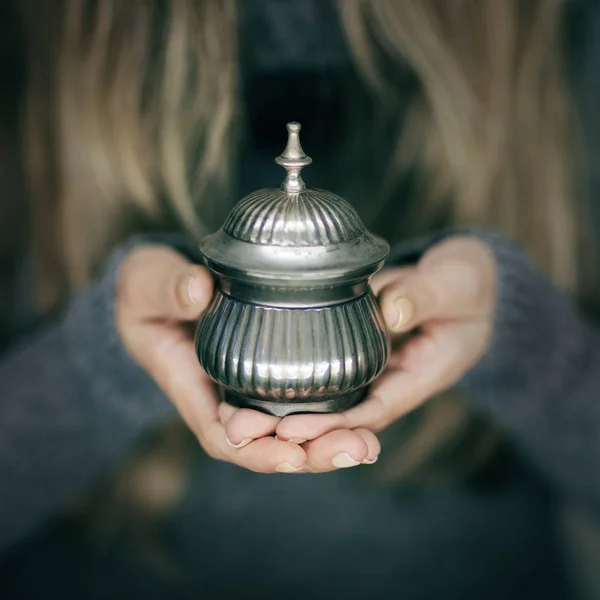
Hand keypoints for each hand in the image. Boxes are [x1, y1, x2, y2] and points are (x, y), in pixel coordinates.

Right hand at [116, 245, 379, 472]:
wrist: (162, 283)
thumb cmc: (148, 288)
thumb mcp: (148, 283)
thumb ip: (167, 288)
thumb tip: (197, 290)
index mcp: (190, 384)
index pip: (223, 435)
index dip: (257, 451)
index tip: (292, 454)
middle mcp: (224, 394)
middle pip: (267, 442)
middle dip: (310, 454)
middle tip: (357, 449)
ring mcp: (248, 383)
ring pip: (290, 425)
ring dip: (329, 438)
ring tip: (367, 443)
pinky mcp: (269, 366)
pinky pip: (301, 396)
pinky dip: (329, 409)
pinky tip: (362, 414)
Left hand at [223, 236, 496, 470]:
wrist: (464, 278)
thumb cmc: (468, 284)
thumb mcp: (456, 285)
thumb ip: (425, 295)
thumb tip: (390, 309)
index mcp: (419, 375)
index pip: (372, 412)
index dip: (333, 428)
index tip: (292, 431)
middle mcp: (387, 376)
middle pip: (340, 414)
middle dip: (295, 430)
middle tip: (244, 431)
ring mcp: (367, 360)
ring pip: (324, 394)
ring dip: (283, 408)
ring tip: (235, 416)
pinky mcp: (352, 340)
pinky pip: (319, 363)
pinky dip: (289, 373)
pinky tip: (250, 373)